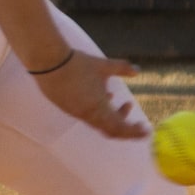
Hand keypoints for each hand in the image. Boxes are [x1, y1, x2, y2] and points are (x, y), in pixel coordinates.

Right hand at [30, 49, 147, 138]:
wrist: (49, 63)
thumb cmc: (77, 64)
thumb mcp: (103, 65)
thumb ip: (122, 68)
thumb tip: (137, 70)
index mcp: (98, 108)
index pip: (120, 128)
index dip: (134, 132)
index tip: (146, 130)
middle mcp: (87, 115)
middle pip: (111, 130)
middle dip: (126, 127)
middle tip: (137, 122)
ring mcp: (76, 113)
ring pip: (99, 123)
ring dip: (112, 116)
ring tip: (119, 100)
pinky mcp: (67, 107)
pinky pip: (88, 116)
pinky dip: (99, 111)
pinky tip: (103, 95)